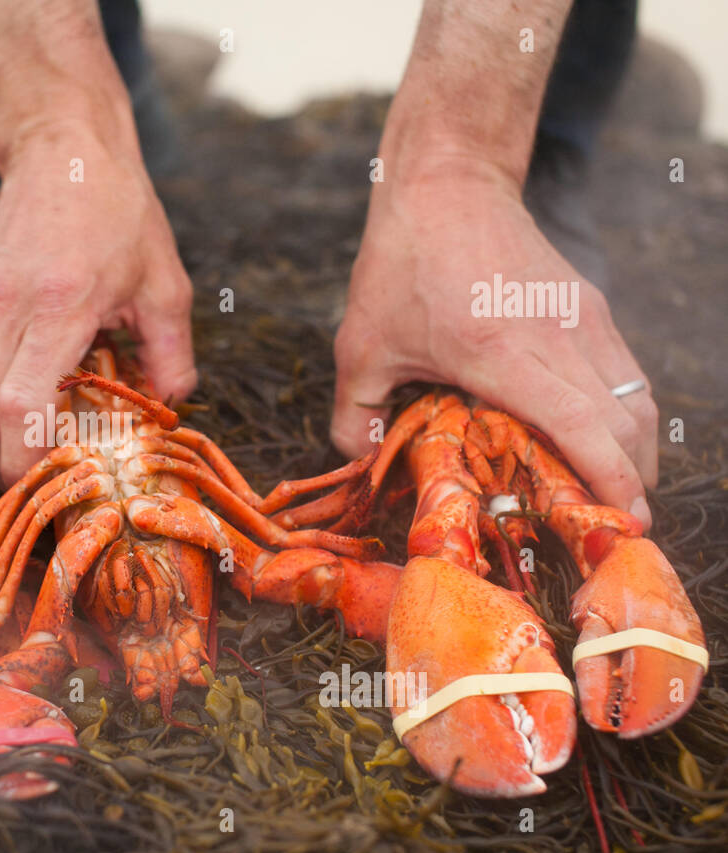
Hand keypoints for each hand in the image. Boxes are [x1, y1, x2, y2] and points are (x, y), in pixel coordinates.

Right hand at [0, 121, 194, 484]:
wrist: (63, 152)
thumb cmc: (120, 214)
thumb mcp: (166, 283)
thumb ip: (171, 354)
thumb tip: (168, 408)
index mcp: (59, 306)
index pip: (20, 405)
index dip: (26, 460)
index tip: (51, 485)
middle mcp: (2, 308)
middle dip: (4, 463)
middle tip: (40, 479)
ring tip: (18, 447)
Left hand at [331, 161, 657, 525]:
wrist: (447, 182)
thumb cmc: (399, 265)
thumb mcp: (360, 347)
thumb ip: (355, 417)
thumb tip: (363, 469)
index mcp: (500, 351)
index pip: (579, 423)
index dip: (607, 477)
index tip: (621, 520)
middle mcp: (557, 335)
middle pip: (625, 422)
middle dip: (630, 482)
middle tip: (612, 529)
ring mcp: (583, 318)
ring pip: (637, 399)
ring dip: (635, 453)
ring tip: (613, 496)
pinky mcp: (591, 306)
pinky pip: (626, 375)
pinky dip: (625, 418)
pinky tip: (601, 445)